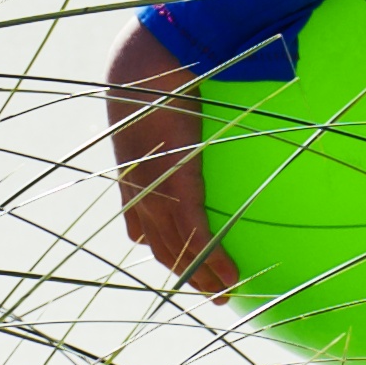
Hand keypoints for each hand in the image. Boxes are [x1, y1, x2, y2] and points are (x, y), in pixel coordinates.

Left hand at [105, 24, 242, 297]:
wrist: (143, 70)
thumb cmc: (156, 79)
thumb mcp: (158, 107)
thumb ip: (171, 123)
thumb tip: (193, 114)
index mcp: (135, 177)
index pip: (144, 228)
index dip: (164, 251)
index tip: (183, 267)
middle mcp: (141, 192)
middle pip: (163, 248)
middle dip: (186, 275)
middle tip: (214, 294)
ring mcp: (156, 194)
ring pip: (179, 251)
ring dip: (203, 276)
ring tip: (225, 294)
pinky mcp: (177, 190)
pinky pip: (197, 237)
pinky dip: (213, 260)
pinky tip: (230, 276)